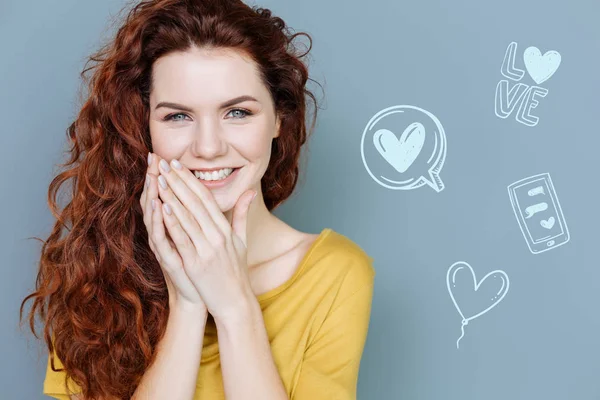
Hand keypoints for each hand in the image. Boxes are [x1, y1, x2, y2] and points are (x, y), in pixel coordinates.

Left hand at [153, 153, 256, 321]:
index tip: (178, 165)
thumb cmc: (236, 272)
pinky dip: (172, 222)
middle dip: (178, 182)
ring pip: (187, 217)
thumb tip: (249, 191)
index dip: (191, 180)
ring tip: (159, 179)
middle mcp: (218, 236)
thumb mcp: (242, 241)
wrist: (235, 302)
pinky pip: (182, 238)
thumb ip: (241, 215)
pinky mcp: (196, 264)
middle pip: (195, 203)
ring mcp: (207, 249)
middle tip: (165, 164)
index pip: (206, 198)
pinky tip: (163, 208)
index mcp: (226, 229)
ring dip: (172, 196)